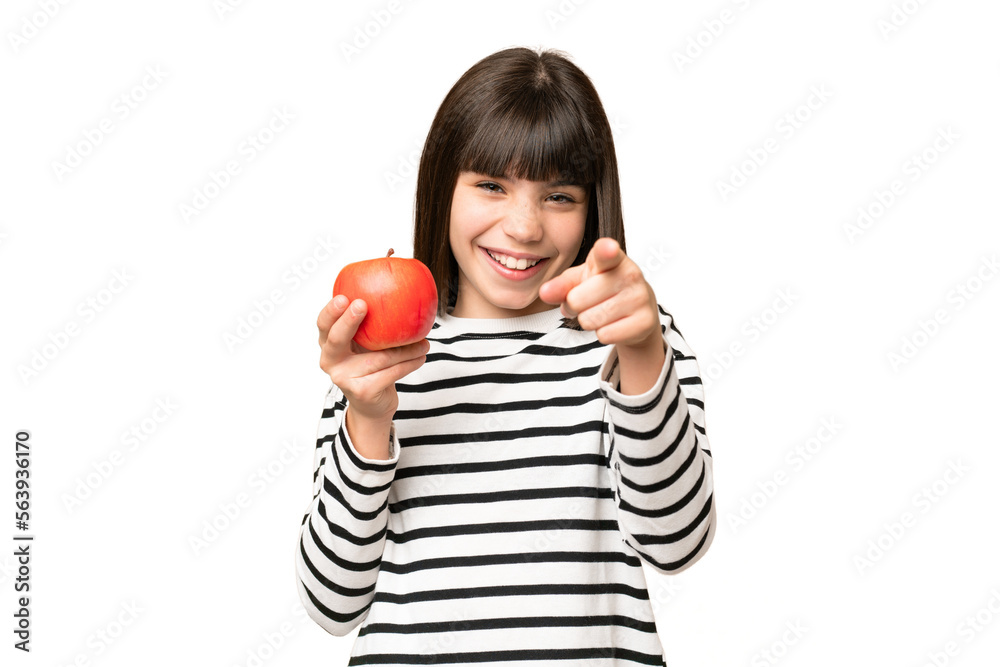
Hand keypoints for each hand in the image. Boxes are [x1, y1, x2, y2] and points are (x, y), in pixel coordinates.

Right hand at [317, 294, 429, 424]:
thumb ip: (371, 325)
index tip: (344, 297)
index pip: (324, 324)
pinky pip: (391, 372)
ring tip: (423, 342)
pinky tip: (421, 357)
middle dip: (348, 320)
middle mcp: (330, 361)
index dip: (331, 311)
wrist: (373, 404)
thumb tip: (401, 290)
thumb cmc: (371, 366)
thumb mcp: (367, 344)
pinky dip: (409, 363)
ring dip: (405, 349)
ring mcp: (344, 378)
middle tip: (362, 305)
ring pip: (378, 357)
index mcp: (329, 344)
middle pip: (337, 339)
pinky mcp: (362, 391)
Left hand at [539, 237, 659, 349]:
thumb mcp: (580, 281)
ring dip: (588, 320)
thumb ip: (561, 285)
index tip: (609, 249)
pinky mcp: (644, 322)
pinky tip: (614, 323)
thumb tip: (544, 292)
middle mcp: (630, 274)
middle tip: (589, 302)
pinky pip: (605, 335)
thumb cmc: (603, 289)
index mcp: (612, 258)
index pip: (606, 254)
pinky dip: (603, 333)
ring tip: (602, 311)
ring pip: (590, 320)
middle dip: (575, 306)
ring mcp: (640, 298)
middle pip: (577, 299)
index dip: (606, 251)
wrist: (637, 311)